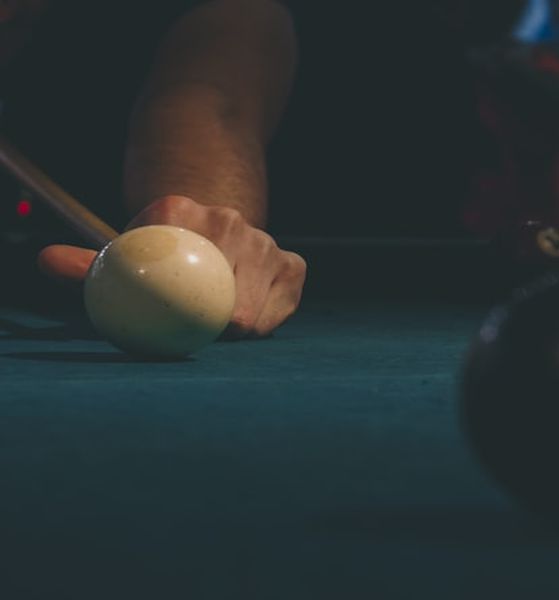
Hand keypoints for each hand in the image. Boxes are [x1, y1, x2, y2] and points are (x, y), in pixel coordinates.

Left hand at [38, 195, 306, 337]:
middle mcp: (228, 220)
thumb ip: (89, 264)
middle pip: (221, 288)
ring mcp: (265, 242)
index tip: (170, 324)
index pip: (171, 260)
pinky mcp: (293, 265)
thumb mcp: (124, 255)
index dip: (173, 300)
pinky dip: (266, 324)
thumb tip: (47, 261)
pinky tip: (249, 329)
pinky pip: (281, 305)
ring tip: (222, 337)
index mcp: (179, 211)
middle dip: (213, 322)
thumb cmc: (161, 256)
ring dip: (240, 327)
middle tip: (198, 338)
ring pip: (254, 303)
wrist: (212, 229)